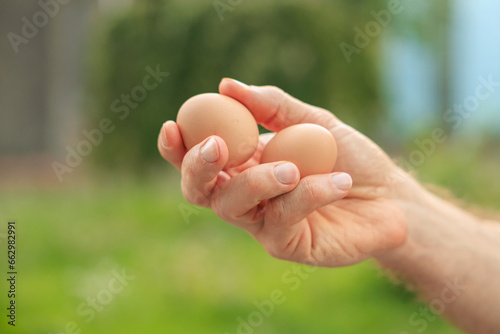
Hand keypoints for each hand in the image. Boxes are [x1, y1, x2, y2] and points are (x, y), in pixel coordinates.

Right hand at [158, 79, 406, 266]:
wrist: (388, 196)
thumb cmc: (347, 157)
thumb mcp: (313, 122)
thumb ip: (273, 106)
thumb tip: (226, 85)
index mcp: (243, 165)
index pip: (198, 160)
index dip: (178, 148)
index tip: (173, 125)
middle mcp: (245, 196)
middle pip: (200, 191)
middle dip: (199, 168)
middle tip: (215, 146)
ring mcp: (262, 223)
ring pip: (233, 207)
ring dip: (257, 181)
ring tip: (291, 167)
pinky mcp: (285, 245)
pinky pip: (282, 219)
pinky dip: (307, 195)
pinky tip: (338, 182)